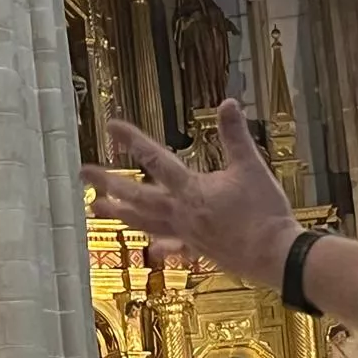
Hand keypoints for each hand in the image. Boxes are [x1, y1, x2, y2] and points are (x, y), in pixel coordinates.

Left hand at [80, 99, 302, 287]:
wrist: (274, 254)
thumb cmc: (264, 211)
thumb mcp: (251, 166)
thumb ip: (236, 135)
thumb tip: (228, 103)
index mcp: (190, 190)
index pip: (155, 159)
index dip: (132, 140)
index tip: (110, 126)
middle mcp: (180, 213)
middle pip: (136, 197)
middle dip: (108, 183)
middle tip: (83, 174)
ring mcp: (185, 234)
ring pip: (144, 222)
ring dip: (119, 214)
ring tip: (96, 208)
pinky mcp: (197, 249)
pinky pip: (173, 247)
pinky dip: (161, 247)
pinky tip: (152, 250)